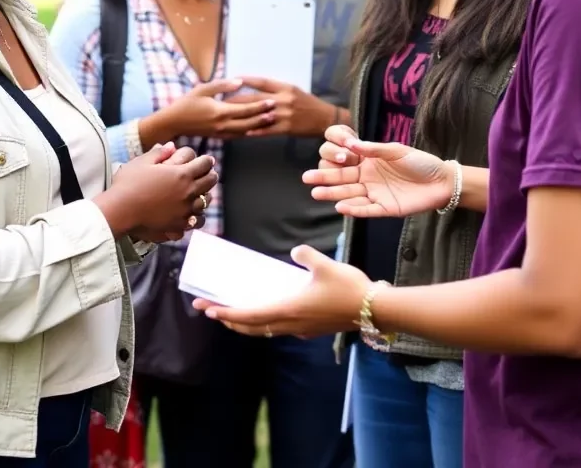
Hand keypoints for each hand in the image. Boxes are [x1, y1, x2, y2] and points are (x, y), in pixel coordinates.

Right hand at [94, 142, 217, 237]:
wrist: (119, 211)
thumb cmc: (128, 184)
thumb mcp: (141, 162)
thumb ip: (159, 153)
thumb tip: (172, 146)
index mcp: (181, 174)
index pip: (205, 164)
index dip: (206, 160)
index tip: (207, 160)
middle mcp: (187, 192)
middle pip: (210, 181)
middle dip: (210, 175)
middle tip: (208, 174)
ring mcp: (185, 210)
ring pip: (206, 202)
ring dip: (206, 195)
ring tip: (202, 194)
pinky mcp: (178, 226)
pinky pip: (196, 221)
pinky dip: (197, 216)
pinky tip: (192, 214)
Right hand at [142, 79, 277, 144]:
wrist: (173, 123)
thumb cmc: (187, 103)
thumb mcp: (203, 89)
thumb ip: (222, 85)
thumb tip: (239, 81)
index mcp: (220, 111)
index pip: (245, 110)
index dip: (260, 106)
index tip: (272, 101)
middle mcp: (223, 124)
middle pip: (249, 123)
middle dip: (264, 118)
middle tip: (278, 112)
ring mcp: (221, 132)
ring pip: (245, 132)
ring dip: (259, 127)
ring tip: (272, 121)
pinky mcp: (219, 137)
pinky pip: (237, 136)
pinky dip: (248, 133)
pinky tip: (256, 129)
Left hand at [192, 246, 370, 337]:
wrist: (373, 309)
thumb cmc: (348, 287)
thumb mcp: (325, 265)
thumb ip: (306, 256)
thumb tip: (296, 252)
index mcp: (288, 309)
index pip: (249, 316)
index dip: (226, 313)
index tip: (208, 308)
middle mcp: (291, 324)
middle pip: (252, 327)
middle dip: (228, 319)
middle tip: (209, 308)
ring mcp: (301, 329)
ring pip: (265, 330)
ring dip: (245, 323)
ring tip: (231, 312)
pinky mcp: (310, 328)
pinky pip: (279, 327)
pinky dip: (264, 321)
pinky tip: (267, 309)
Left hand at [225, 77, 336, 137]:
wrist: (324, 119)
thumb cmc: (308, 104)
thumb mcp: (294, 91)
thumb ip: (277, 89)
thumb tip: (258, 88)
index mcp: (285, 87)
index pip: (261, 81)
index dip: (245, 80)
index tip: (231, 79)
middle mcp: (283, 99)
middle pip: (254, 98)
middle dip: (236, 100)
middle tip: (220, 101)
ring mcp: (284, 114)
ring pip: (257, 115)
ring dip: (241, 116)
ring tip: (227, 117)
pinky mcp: (285, 128)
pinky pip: (266, 130)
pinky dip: (254, 131)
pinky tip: (242, 132)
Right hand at [302, 125, 452, 217]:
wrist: (443, 181)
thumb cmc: (421, 162)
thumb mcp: (396, 150)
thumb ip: (373, 149)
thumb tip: (351, 144)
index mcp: (370, 163)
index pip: (346, 163)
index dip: (333, 161)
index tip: (321, 158)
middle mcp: (369, 179)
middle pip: (343, 180)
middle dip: (324, 179)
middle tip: (306, 179)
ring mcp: (376, 195)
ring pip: (350, 195)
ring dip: (333, 195)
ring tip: (316, 194)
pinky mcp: (386, 209)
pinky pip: (367, 210)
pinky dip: (354, 209)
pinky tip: (340, 207)